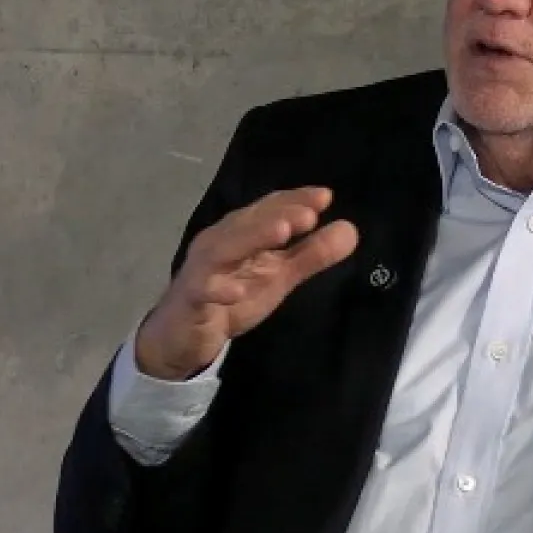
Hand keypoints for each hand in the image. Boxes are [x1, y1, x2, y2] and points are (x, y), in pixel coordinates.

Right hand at [134, 186, 358, 379]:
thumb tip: (350, 229)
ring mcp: (202, 270)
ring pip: (224, 249)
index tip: (325, 197)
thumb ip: (311, 254)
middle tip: (309, 214)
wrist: (182, 335)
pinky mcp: (191, 299)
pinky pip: (202, 291)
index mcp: (240, 233)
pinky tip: (237, 292)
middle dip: (278, 214)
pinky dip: (218, 289)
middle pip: (247, 223)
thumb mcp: (278, 276)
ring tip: (282, 234)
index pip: (268, 209)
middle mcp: (219, 243)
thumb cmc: (231, 297)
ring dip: (252, 239)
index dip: (294, 200)